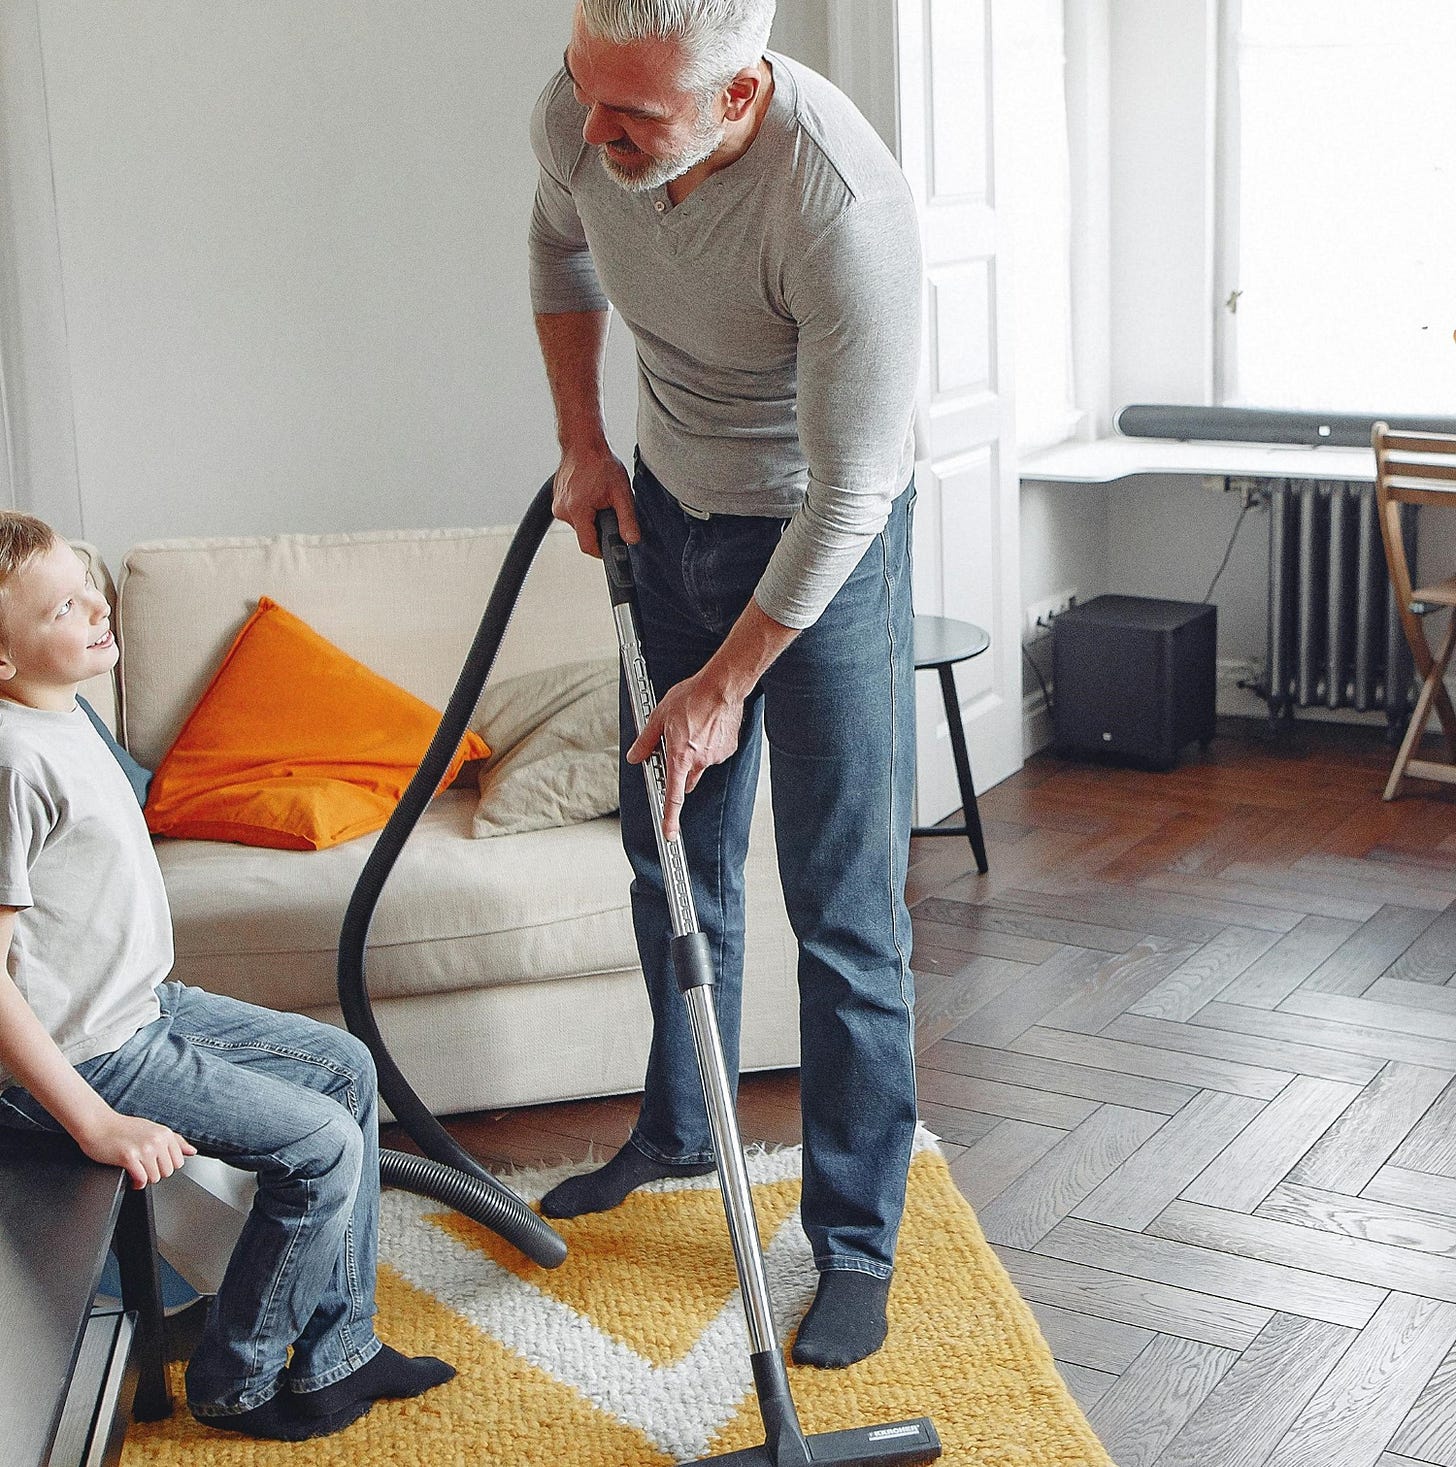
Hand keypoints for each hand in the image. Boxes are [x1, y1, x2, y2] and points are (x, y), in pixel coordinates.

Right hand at [78, 1111, 196, 1189]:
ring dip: (145, 1179)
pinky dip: (136, 1183)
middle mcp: (157, 1140)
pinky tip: (130, 1177)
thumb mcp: (153, 1129)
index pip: (178, 1162)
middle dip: (155, 1174)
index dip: (165, 1166)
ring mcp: (144, 1149)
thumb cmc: (123, 1128)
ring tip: (136, 1171)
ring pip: (155, 1178)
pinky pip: (141, 1180)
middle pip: (168, 1172)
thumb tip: (192, 1151)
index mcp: (165, 1133)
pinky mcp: (129, 1157)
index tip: (154, 1163)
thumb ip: (175, 1141)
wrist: (98, 1124)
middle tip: (143, 1167)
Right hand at [552, 446, 639, 557]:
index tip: (612, 547)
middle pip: (584, 535)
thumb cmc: (600, 463)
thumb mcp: (621, 493)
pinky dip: (584, 510)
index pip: (588, 546)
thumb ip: (627, 520)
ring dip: (591, 518)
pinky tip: (590, 495)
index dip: (602, 550)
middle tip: (608, 509)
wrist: (583, 443)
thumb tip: (631, 540)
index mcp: (577, 510)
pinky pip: (573, 515)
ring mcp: (557, 506)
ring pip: (579, 525)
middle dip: (599, 527)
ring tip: (598, 498)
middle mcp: (562, 510)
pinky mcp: (557, 501)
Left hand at [628, 670, 744, 839]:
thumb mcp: (659, 717)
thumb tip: (636, 756)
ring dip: (694, 754)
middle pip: (686, 781)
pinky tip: (705, 727)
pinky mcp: (727, 748)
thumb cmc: (691, 697)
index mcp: (680, 757)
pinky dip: (708, 745)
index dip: (670, 818)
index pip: (673, 796)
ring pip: (700, 765)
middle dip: (679, 773)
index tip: (669, 834)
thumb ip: (646, 741)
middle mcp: (699, 761)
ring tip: (692, 728)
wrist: (721, 687)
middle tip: (675, 750)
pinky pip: (713, 753)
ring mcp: (715, 756)